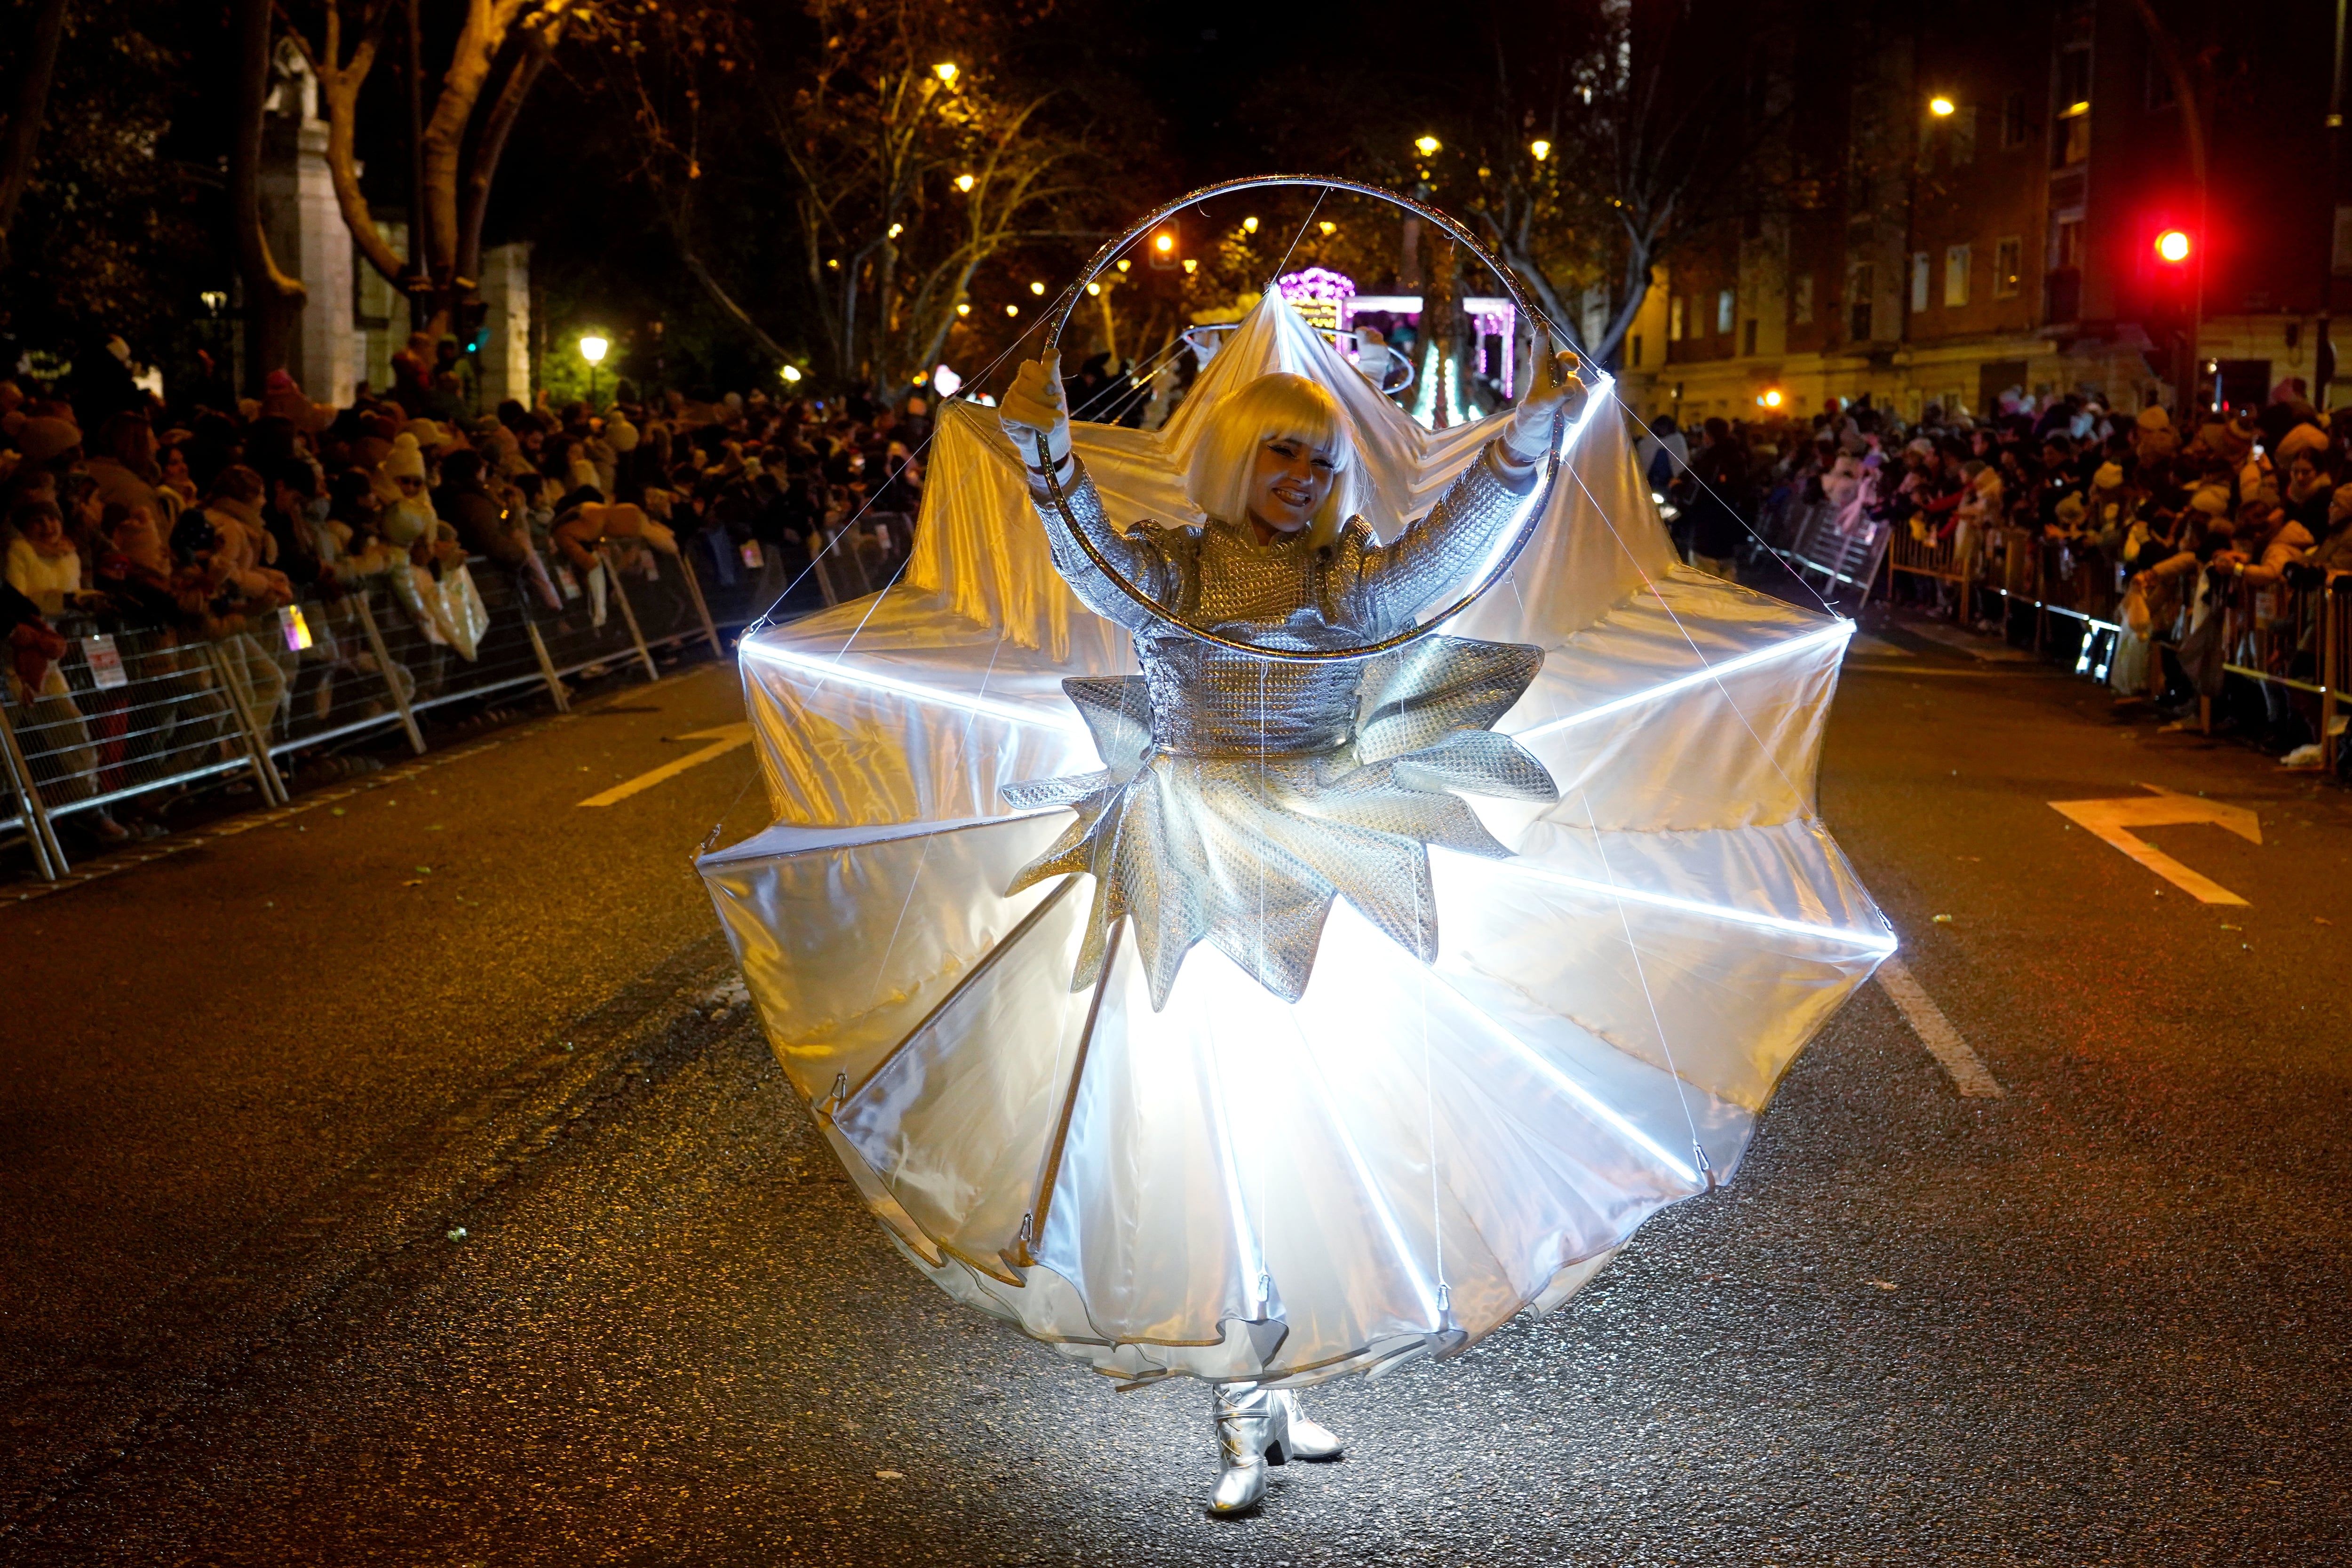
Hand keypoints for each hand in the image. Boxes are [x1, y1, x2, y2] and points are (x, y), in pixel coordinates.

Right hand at [1000, 354, 1071, 470]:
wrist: (1052, 440)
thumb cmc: (1054, 413)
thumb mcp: (1057, 392)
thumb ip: (1052, 372)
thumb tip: (1053, 351)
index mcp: (1029, 377)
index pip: (1028, 366)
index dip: (1041, 377)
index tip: (1054, 389)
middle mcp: (1016, 386)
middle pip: (1026, 385)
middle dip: (1046, 399)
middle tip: (1057, 408)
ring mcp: (1009, 401)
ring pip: (1023, 402)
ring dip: (1044, 415)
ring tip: (1054, 423)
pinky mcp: (1005, 416)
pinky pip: (1017, 416)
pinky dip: (1034, 423)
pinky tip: (1041, 430)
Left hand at [1503, 345, 1584, 462]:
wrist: (1538, 438)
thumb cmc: (1530, 421)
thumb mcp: (1534, 412)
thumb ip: (1549, 400)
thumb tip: (1569, 390)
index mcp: (1539, 376)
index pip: (1540, 355)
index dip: (1542, 340)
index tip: (1542, 325)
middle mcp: (1555, 378)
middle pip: (1566, 361)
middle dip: (1571, 360)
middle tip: (1574, 366)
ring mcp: (1567, 388)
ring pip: (1578, 385)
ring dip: (1573, 401)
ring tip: (1564, 416)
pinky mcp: (1577, 400)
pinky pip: (1584, 400)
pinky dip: (1578, 411)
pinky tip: (1568, 420)